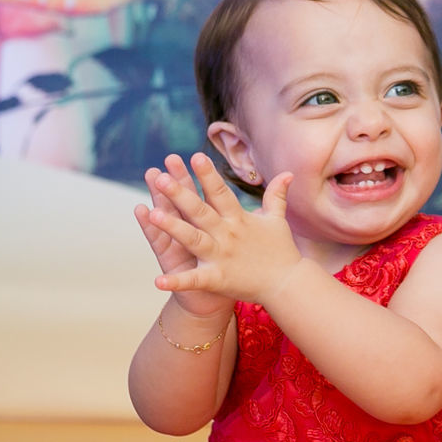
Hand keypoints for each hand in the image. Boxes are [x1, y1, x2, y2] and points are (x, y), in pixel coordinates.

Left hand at [143, 153, 304, 305]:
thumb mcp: (277, 220)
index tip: (196, 156)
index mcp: (238, 219)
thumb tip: (287, 173)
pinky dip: (177, 281)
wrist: (289, 285)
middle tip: (161, 177)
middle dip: (180, 194)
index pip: (220, 193)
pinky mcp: (219, 279)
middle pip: (200, 211)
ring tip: (152, 215)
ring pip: (193, 239)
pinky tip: (158, 281)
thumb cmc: (282, 251)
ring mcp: (221, 257)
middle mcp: (227, 235)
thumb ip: (277, 195)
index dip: (208, 175)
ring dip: (173, 227)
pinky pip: (195, 279)